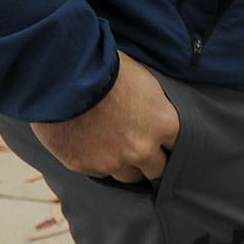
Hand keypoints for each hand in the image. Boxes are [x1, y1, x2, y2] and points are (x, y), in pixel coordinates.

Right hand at [31, 53, 177, 182]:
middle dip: (151, 161)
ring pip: (128, 176)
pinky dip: (98, 162)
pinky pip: (99, 172)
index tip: (165, 143)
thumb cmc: (106, 68)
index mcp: (163, 124)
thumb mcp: (143, 79)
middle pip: (156, 169)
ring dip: (126, 165)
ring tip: (117, 151)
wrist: (64, 76)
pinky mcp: (85, 166)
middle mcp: (142, 149)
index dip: (169, 143)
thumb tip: (156, 110)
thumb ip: (155, 104)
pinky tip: (93, 148)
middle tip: (144, 151)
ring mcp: (113, 161)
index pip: (178, 145)